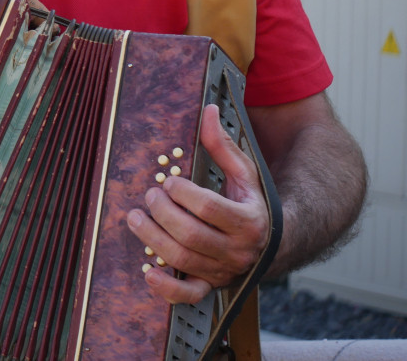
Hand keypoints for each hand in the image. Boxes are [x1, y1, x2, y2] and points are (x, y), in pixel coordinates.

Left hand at [126, 103, 270, 303]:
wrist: (270, 241)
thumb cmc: (250, 202)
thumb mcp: (243, 172)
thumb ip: (222, 145)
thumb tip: (208, 110)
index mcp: (249, 221)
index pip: (210, 208)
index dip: (183, 194)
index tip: (169, 182)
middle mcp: (238, 251)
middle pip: (191, 236)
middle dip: (162, 213)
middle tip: (149, 195)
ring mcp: (224, 271)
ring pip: (183, 261)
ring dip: (152, 239)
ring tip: (135, 218)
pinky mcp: (212, 286)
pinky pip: (189, 295)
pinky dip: (166, 288)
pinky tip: (147, 271)